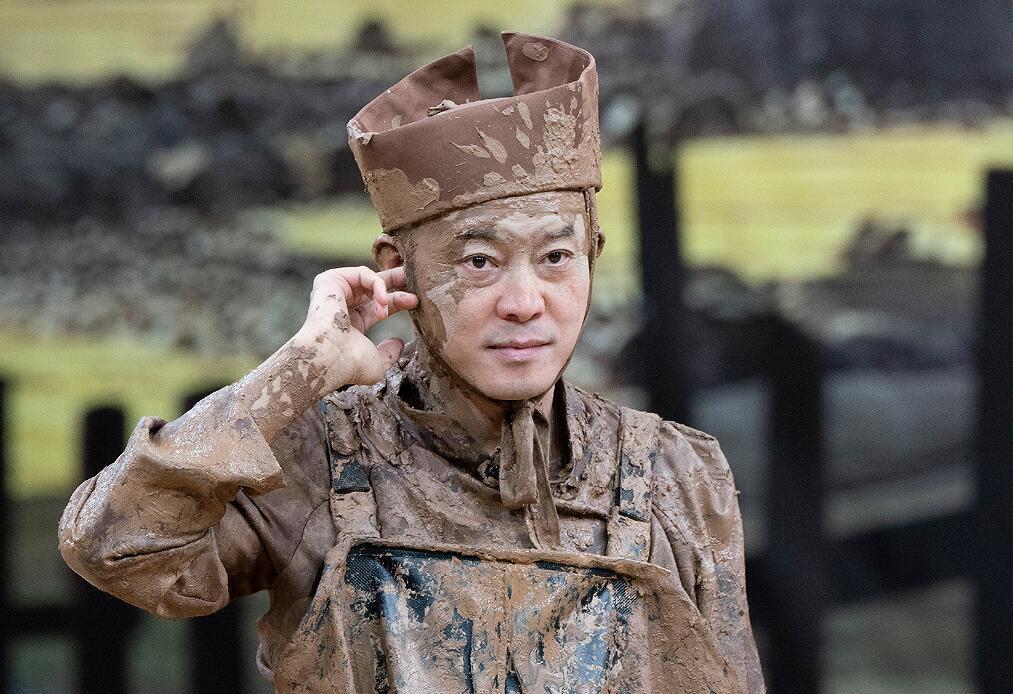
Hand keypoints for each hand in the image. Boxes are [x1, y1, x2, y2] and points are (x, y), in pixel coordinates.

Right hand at [295, 266, 418, 385]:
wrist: (329, 358)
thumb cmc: (349, 365)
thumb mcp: (377, 364)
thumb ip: (389, 355)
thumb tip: (398, 342)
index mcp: (353, 323)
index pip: (380, 305)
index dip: (399, 301)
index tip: (416, 301)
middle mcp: (343, 305)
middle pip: (374, 286)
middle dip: (396, 281)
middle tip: (415, 278)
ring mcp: (335, 292)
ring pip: (370, 278)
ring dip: (386, 292)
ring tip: (390, 308)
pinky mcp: (330, 280)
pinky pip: (362, 273)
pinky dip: (377, 285)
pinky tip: (382, 302)